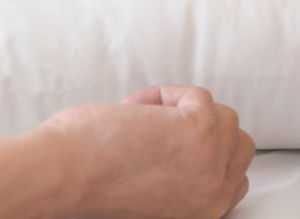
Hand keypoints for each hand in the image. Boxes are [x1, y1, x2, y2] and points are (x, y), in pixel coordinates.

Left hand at [42, 85, 254, 218]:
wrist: (61, 176)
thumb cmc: (84, 181)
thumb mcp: (146, 193)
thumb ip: (175, 178)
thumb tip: (176, 139)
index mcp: (203, 212)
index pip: (233, 176)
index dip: (203, 150)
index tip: (165, 141)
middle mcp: (214, 194)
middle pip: (237, 144)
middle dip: (200, 127)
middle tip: (151, 129)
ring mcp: (211, 162)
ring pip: (223, 116)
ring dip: (179, 107)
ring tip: (136, 121)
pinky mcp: (198, 130)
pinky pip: (198, 95)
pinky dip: (164, 93)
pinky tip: (132, 109)